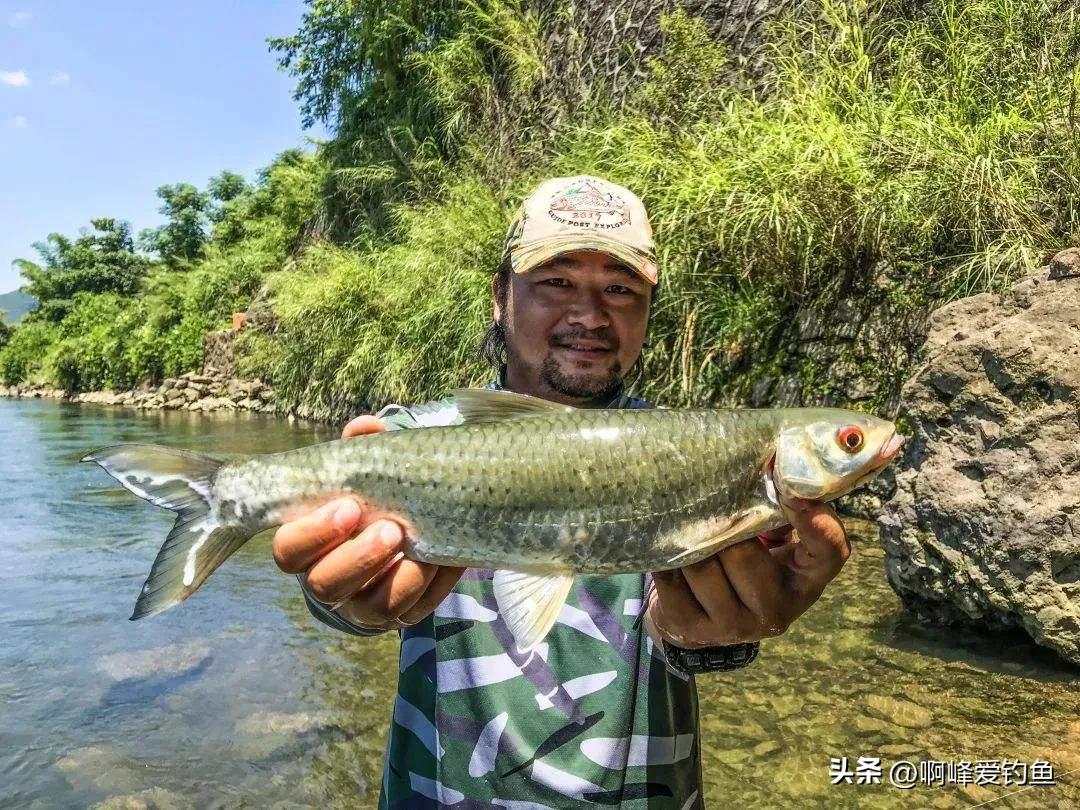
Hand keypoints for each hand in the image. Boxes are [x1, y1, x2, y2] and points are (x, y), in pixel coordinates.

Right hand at [272, 415, 464, 629]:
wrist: (400, 538)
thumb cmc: (370, 501)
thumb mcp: (364, 476)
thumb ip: (362, 451)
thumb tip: (368, 427)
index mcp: (307, 547)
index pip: (289, 551)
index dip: (314, 533)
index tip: (350, 506)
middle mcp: (328, 582)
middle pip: (325, 585)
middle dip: (358, 558)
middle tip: (391, 528)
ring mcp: (362, 606)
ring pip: (370, 609)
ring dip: (398, 579)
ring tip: (418, 545)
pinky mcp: (398, 617)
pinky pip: (412, 612)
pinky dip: (431, 587)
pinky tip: (445, 561)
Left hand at [645, 498, 849, 646]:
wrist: (703, 617)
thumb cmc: (746, 561)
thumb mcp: (773, 539)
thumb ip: (778, 509)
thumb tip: (770, 462)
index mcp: (805, 580)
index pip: (829, 553)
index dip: (818, 524)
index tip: (796, 494)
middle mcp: (775, 610)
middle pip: (743, 554)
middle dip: (721, 527)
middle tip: (708, 507)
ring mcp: (734, 626)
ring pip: (700, 566)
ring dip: (687, 541)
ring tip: (684, 528)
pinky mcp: (693, 629)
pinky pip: (671, 580)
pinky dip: (664, 559)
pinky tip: (667, 551)